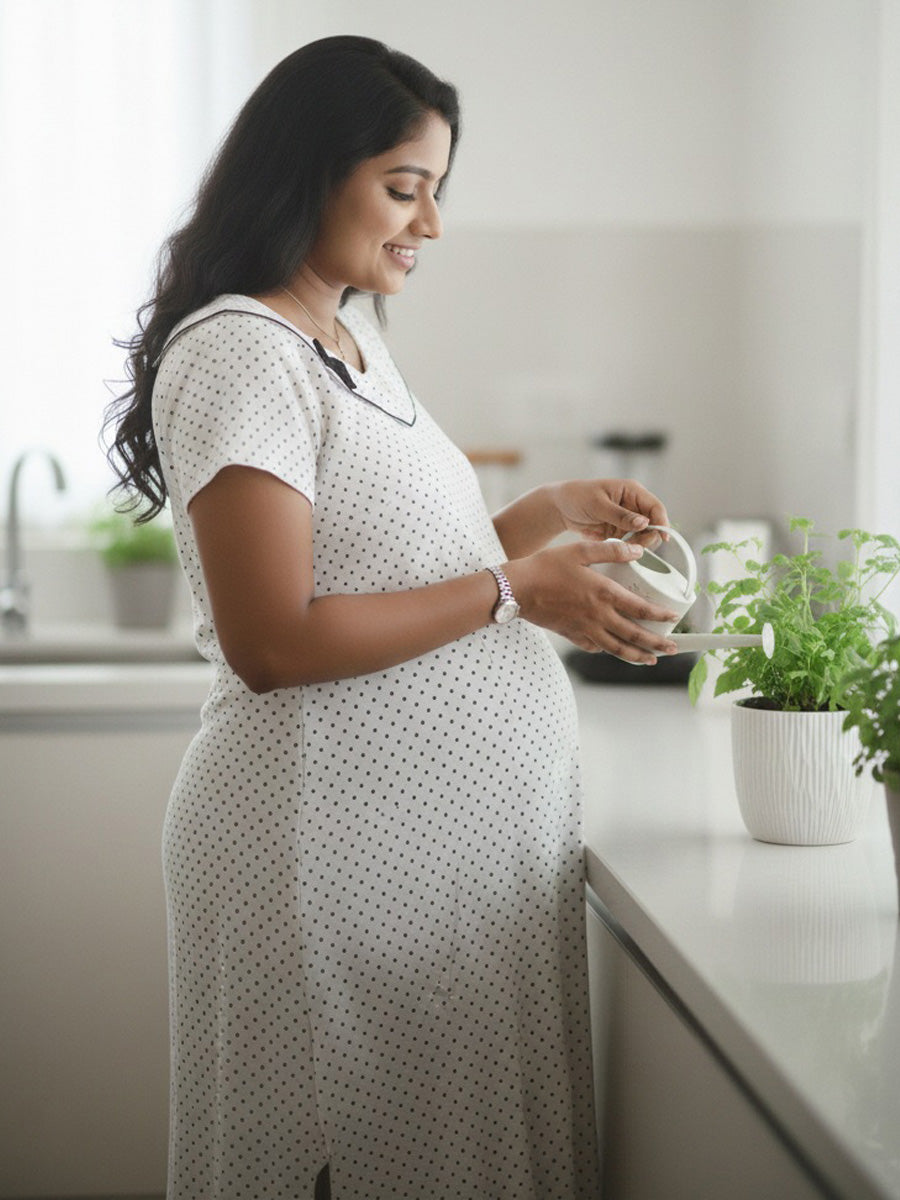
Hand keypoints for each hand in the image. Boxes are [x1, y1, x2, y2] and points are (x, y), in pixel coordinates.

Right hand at [505, 538, 679, 663]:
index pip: (640, 608)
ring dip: (637, 656)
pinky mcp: (572, 635)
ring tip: (651, 660)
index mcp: (603, 593)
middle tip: (672, 647)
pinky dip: (607, 651)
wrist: (517, 589)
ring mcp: (585, 629)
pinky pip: (595, 648)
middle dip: (656, 643)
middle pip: (634, 635)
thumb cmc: (546, 567)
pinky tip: (615, 651)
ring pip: (617, 648)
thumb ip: (611, 551)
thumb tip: (638, 550)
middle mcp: (598, 615)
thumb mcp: (581, 551)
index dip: (660, 615)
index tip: (674, 618)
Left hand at [549, 478, 668, 547]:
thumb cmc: (577, 497)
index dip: (662, 523)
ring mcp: (626, 520)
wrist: (560, 507)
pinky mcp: (619, 532)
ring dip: (634, 545)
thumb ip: (621, 515)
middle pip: (652, 525)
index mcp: (632, 491)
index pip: (655, 508)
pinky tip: (614, 549)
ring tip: (619, 548)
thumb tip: (644, 523)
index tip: (662, 539)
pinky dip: (624, 548)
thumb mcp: (598, 505)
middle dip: (646, 538)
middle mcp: (633, 505)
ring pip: (641, 537)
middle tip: (633, 547)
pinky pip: (628, 543)